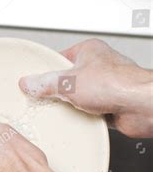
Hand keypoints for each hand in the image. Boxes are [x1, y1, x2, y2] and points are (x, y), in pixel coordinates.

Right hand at [19, 39, 152, 137]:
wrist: (141, 106)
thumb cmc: (117, 84)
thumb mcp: (68, 82)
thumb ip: (45, 83)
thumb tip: (29, 83)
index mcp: (89, 51)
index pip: (59, 58)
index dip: (45, 70)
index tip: (33, 81)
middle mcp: (98, 67)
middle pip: (67, 80)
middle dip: (57, 91)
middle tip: (44, 98)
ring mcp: (104, 87)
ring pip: (78, 98)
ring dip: (71, 106)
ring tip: (62, 110)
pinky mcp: (109, 106)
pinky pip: (87, 113)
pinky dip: (81, 118)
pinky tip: (76, 120)